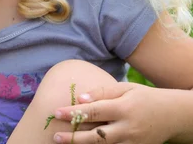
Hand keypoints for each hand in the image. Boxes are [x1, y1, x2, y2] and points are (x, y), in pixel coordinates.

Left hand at [52, 82, 173, 143]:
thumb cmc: (144, 98)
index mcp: (124, 109)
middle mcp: (128, 128)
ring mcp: (132, 143)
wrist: (173, 115)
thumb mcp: (125, 88)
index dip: (73, 113)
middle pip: (97, 137)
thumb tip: (79, 98)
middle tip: (55, 136)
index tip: (56, 112)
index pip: (94, 112)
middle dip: (74, 138)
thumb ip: (102, 92)